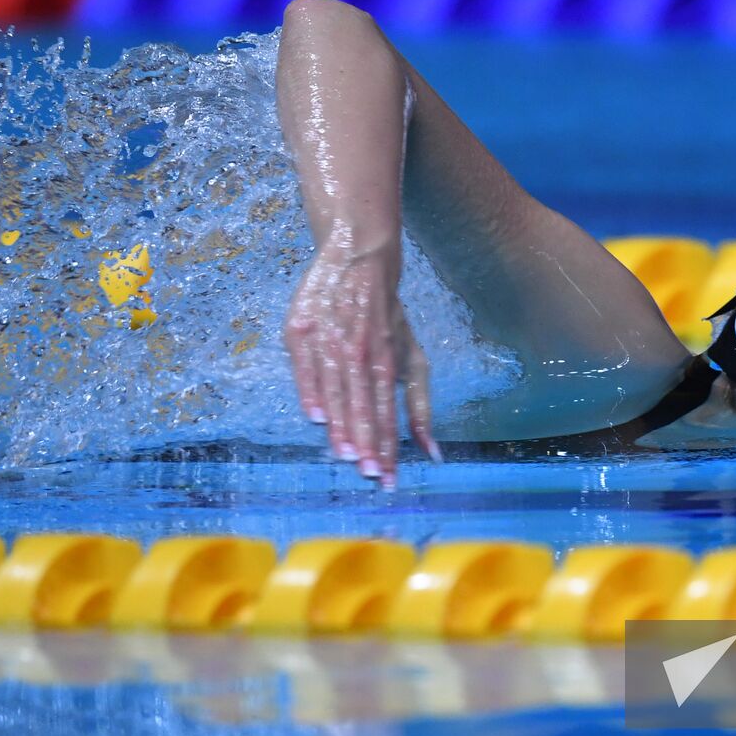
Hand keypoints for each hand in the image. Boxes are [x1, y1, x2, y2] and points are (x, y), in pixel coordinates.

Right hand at [284, 237, 439, 487]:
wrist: (358, 258)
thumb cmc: (386, 317)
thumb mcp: (411, 357)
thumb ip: (419, 405)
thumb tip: (433, 451)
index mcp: (385, 360)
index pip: (386, 413)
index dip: (386, 446)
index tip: (388, 477)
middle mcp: (359, 351)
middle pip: (363, 405)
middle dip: (367, 442)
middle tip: (370, 474)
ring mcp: (329, 339)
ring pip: (336, 389)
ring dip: (341, 425)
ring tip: (346, 455)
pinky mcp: (302, 328)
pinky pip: (304, 366)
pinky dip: (311, 391)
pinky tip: (315, 416)